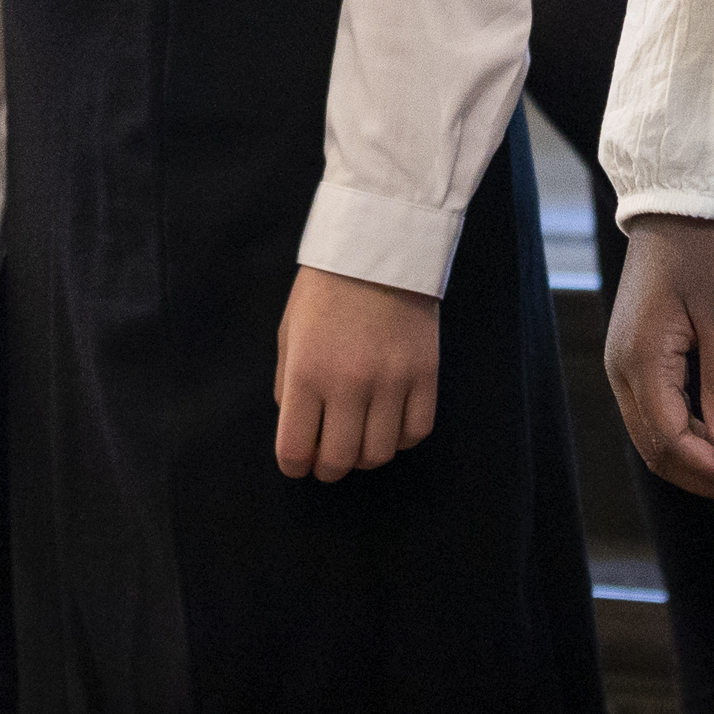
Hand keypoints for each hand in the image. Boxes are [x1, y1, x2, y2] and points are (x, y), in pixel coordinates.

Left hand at [275, 266, 442, 479]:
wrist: (379, 245)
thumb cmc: (325, 288)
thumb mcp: (290, 331)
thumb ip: (288, 384)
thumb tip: (297, 427)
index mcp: (307, 372)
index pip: (295, 449)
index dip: (294, 466)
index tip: (298, 462)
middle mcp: (348, 384)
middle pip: (339, 461)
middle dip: (328, 468)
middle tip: (327, 457)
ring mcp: (391, 382)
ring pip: (380, 454)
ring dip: (364, 455)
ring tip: (359, 438)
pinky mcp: (425, 375)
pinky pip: (416, 432)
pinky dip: (401, 438)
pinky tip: (389, 423)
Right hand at [605, 214, 713, 506]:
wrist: (676, 214)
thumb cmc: (701, 257)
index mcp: (641, 359)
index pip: (671, 438)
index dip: (713, 469)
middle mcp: (622, 371)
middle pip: (658, 451)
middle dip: (709, 478)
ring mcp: (623, 369)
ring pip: (655, 441)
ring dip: (700, 466)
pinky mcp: (634, 364)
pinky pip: (656, 419)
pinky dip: (690, 442)